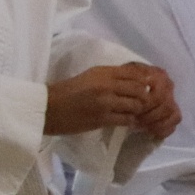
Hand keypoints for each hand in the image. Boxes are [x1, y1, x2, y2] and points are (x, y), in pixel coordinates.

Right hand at [45, 64, 176, 136]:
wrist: (49, 108)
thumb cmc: (67, 91)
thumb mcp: (89, 77)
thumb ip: (109, 77)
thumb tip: (132, 81)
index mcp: (103, 72)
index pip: (135, 73)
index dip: (144, 81)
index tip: (146, 88)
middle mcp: (106, 84)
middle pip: (139, 89)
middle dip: (144, 98)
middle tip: (142, 104)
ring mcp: (105, 102)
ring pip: (136, 105)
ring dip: (137, 111)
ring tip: (134, 114)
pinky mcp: (102, 118)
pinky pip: (126, 119)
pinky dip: (130, 122)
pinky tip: (127, 122)